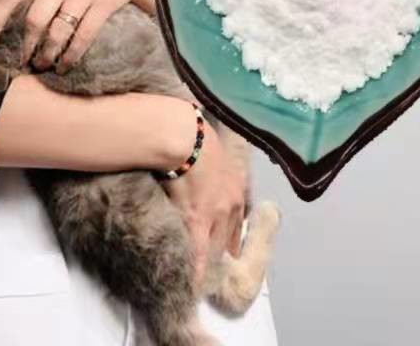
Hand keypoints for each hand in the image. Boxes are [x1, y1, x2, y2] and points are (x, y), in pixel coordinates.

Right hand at [160, 118, 245, 288]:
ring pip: (214, 249)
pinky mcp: (197, 220)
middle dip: (218, 255)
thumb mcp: (210, 152)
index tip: (220, 250)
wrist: (184, 135)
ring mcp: (216, 215)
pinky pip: (198, 254)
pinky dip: (197, 270)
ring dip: (207, 263)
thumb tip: (196, 172)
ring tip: (198, 281)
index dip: (226, 238)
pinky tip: (192, 285)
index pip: (235, 224)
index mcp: (234, 189)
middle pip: (227, 240)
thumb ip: (210, 169)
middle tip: (210, 271)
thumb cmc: (192, 136)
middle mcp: (231, 206)